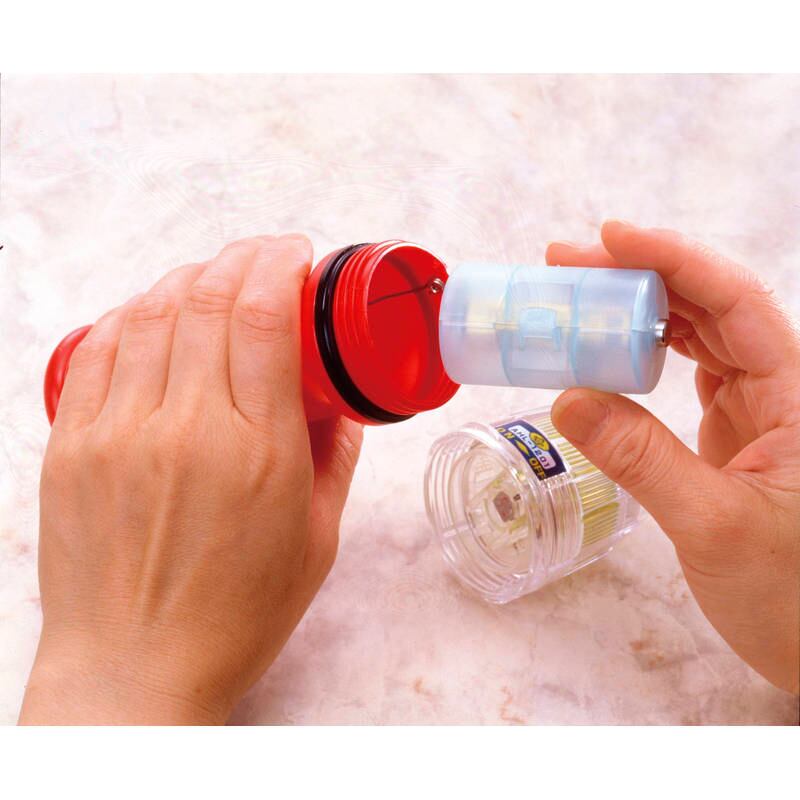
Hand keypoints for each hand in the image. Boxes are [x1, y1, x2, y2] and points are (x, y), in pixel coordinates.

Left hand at [19, 235, 362, 723]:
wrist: (135, 671)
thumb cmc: (234, 617)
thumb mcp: (315, 539)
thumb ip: (333, 459)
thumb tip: (337, 403)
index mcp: (258, 452)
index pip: (265, 319)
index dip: (280, 266)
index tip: (294, 254)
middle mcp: (186, 429)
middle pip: (208, 300)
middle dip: (241, 258)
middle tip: (262, 254)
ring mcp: (120, 433)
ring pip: (151, 313)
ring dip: (188, 277)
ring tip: (212, 274)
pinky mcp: (73, 446)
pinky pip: (98, 350)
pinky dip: (131, 314)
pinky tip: (152, 310)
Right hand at [547, 221, 799, 693]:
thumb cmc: (788, 595)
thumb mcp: (711, 525)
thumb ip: (641, 459)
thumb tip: (567, 400)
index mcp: (797, 394)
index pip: (736, 302)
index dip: (675, 259)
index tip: (610, 238)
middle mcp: (782, 387)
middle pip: (710, 306)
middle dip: (640, 276)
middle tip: (566, 265)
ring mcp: (759, 407)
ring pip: (697, 334)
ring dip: (637, 310)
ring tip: (575, 296)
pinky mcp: (735, 429)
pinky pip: (687, 370)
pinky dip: (642, 352)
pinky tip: (608, 346)